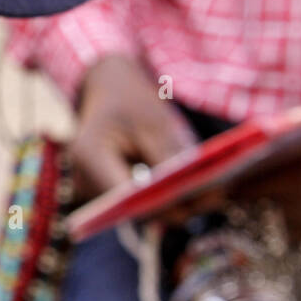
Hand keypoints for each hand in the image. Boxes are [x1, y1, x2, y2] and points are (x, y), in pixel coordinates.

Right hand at [67, 54, 198, 201]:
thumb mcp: (155, 123)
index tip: (200, 199)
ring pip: (138, 211)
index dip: (162, 202)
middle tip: (216, 196)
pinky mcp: (105, 194)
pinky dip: (163, 199)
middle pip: (132, 209)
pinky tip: (191, 189)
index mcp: (90, 155)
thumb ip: (168, 161)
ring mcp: (92, 190)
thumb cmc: (130, 101)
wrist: (108, 90)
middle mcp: (84, 179)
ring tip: (211, 192)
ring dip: (172, 205)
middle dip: (174, 206)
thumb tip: (191, 196)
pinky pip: (137, 205)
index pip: (126, 195)